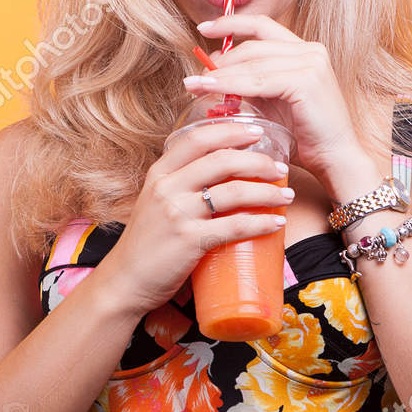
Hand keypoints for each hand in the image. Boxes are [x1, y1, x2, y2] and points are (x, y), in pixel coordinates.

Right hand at [96, 120, 293, 316]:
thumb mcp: (155, 201)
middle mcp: (167, 188)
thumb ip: (180, 184)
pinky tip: (276, 223)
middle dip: (258, 162)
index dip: (231, 131)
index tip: (256, 131)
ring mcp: (177, 214)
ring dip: (267, 192)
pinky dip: (261, 223)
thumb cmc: (146, 242)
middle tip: (279, 167)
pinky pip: (235, 226)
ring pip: (234, 192)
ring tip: (286, 194)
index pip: (198, 139)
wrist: (125, 280)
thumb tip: (221, 171)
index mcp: (159, 173)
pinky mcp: (189, 241)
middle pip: (222, 161)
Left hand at [185, 13, 359, 182]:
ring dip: (220, 74)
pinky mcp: (307, 80)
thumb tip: (214, 72)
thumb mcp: (272, 102)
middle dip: (220, 60)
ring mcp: (311, 63)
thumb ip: (250, 84)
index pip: (262, 26)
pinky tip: (210, 90)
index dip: (231, 24)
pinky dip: (231, 85)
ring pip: (252, 63)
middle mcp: (310, 51)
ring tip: (195, 84)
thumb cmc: (304, 135)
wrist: (334, 158)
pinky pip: (258, 81)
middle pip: (253, 46)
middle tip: (195, 75)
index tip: (204, 29)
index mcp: (304, 50)